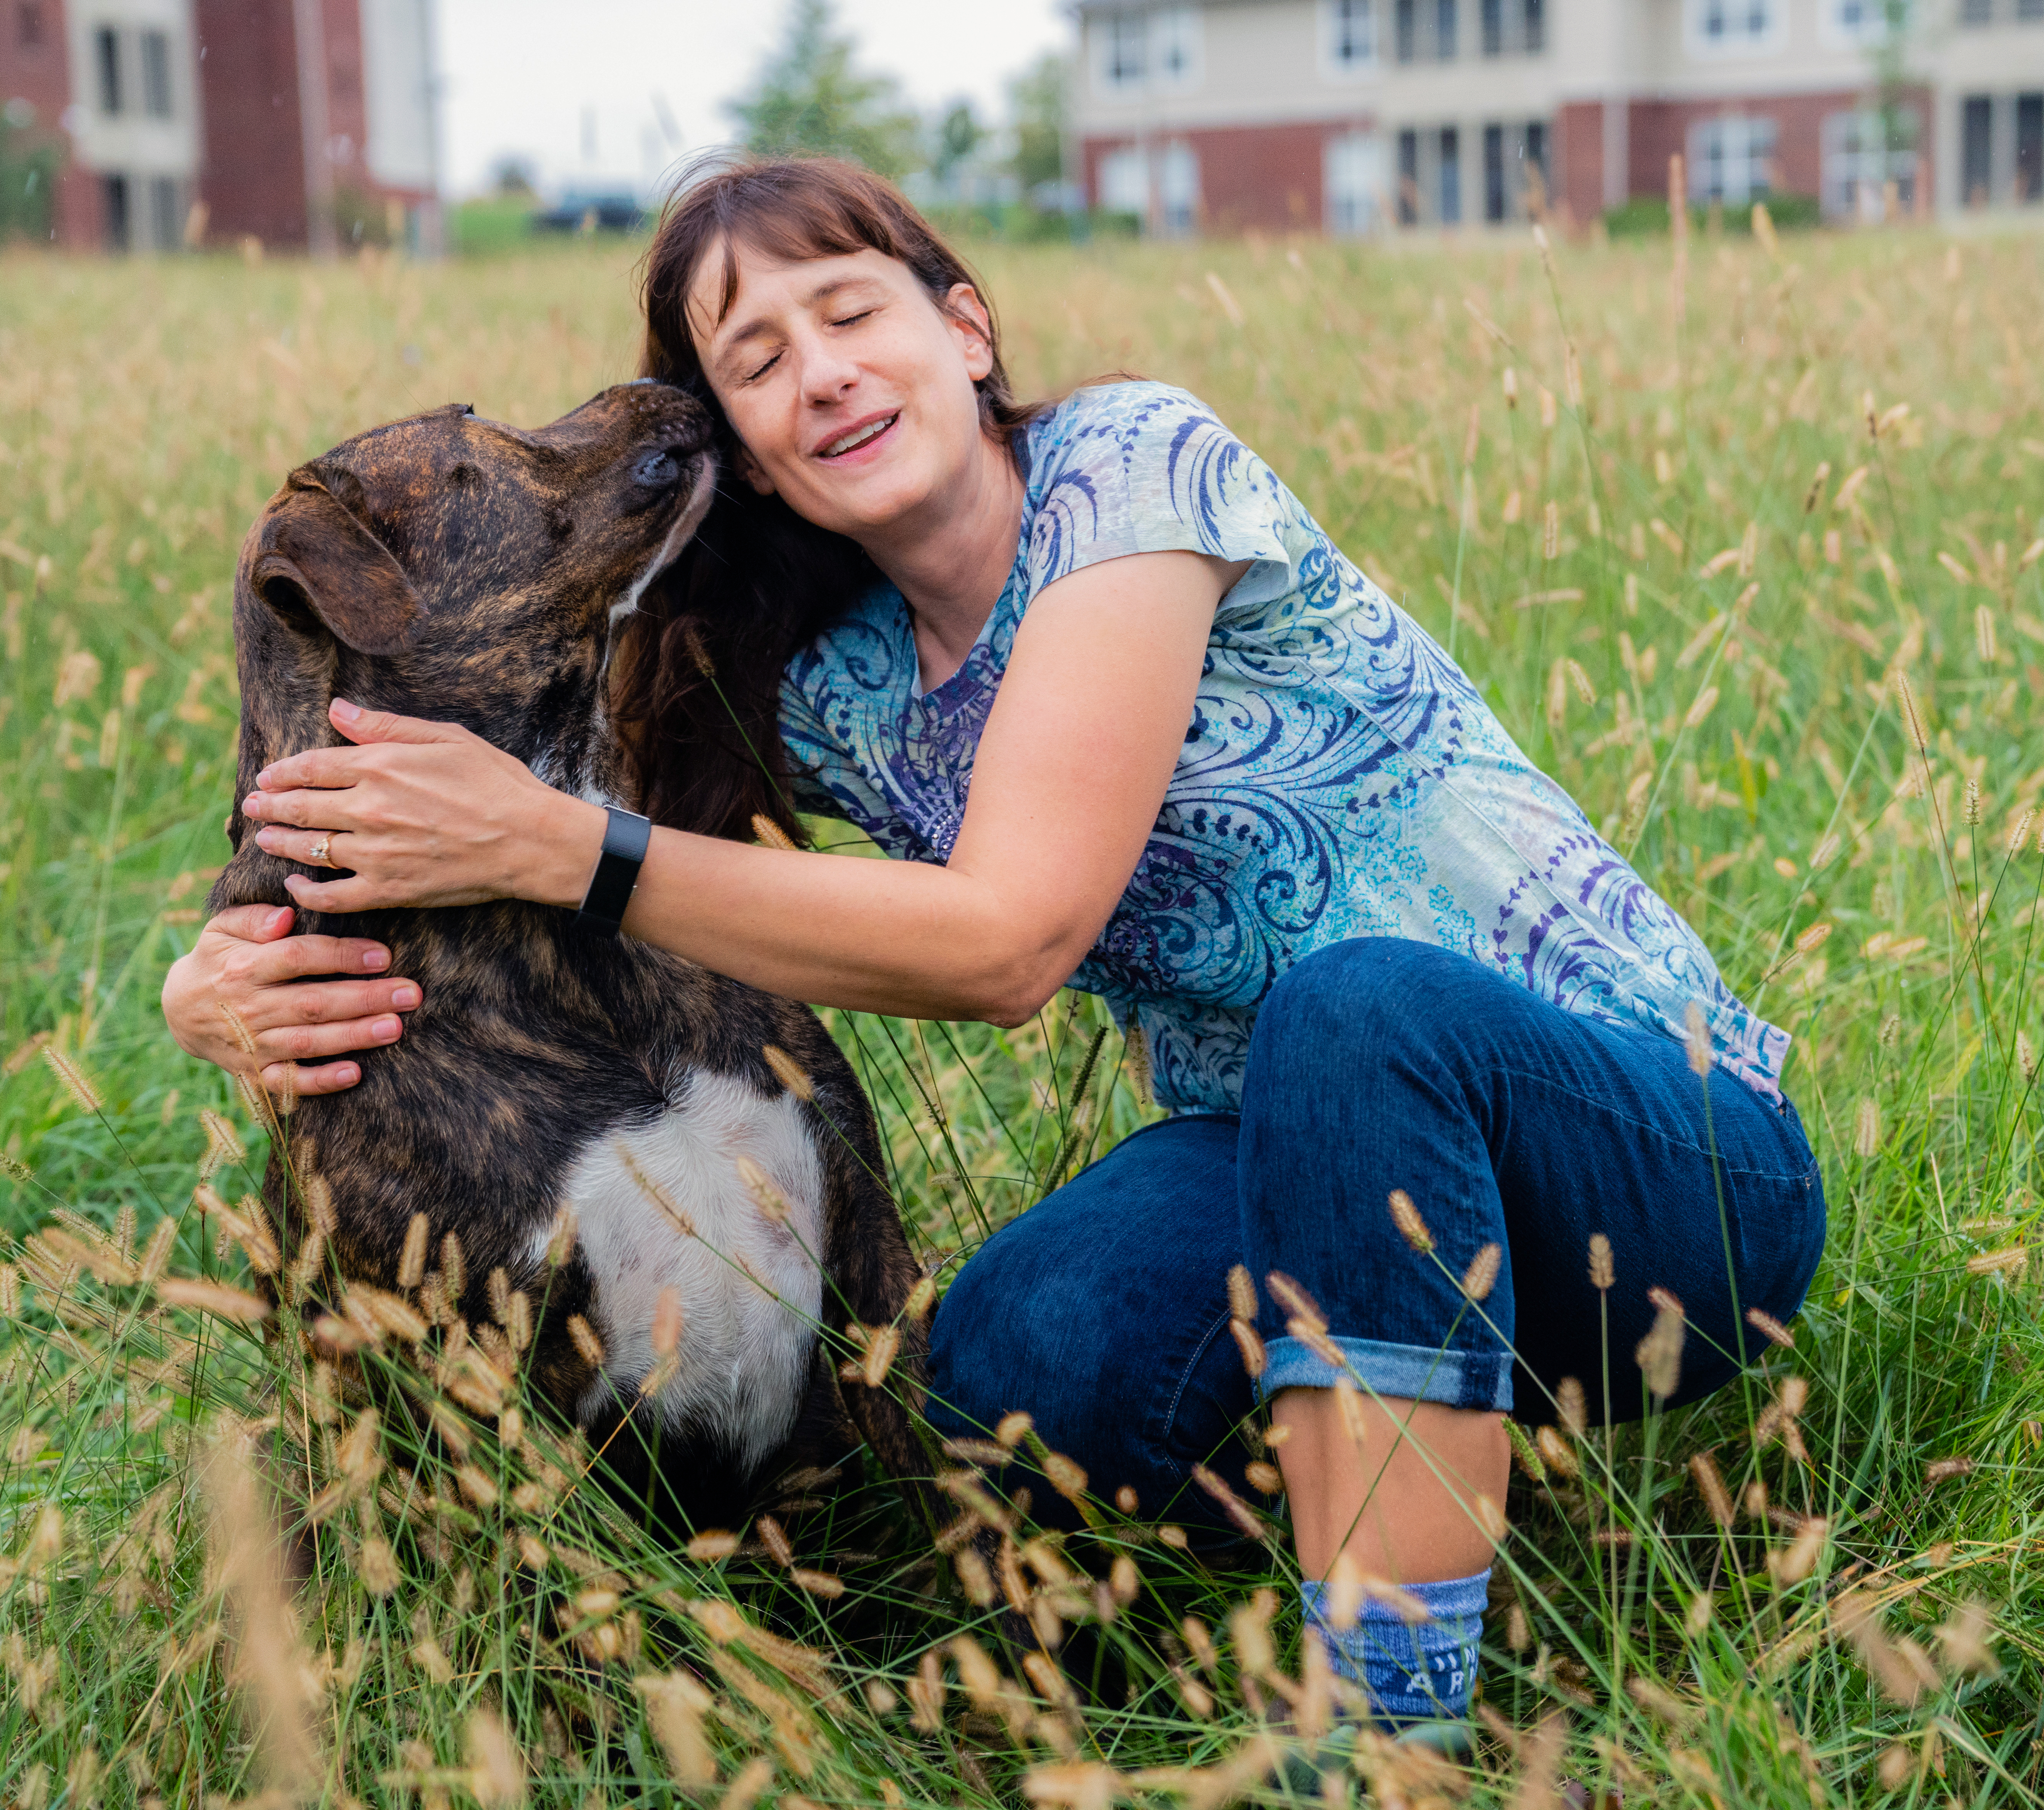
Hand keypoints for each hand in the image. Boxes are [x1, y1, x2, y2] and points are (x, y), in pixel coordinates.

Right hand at [161, 904, 421, 1095]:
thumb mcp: (222, 929)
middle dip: (365, 999)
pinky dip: (319, 1081)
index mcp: (244, 967)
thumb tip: (286, 915)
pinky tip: (354, 1074)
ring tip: (395, 1027)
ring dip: (353, 1037)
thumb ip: (253, 917)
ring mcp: (252, 1044)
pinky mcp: (253, 1073)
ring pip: (308, 1042)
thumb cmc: (217, 960)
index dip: (341, 956)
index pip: (298, 958)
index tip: (383, 955)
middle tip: (409, 994)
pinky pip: (288, 1082)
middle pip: (312, 1003)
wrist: (177, 1010)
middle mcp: (249, 1007)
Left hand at [242, 698, 607, 914]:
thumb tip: (337, 711)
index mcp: (381, 767)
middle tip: (252, 807)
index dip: (283, 772)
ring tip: (264, 838)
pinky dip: (306, 891)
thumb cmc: (497, 783)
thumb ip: (386, 727)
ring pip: (309, 849)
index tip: (267, 777)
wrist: (531, 839)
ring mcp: (376, 853)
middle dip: (269, 806)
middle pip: (301, 807)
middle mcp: (369, 809)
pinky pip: (332, 896)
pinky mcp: (390, 889)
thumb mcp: (446, 738)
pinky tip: (295, 883)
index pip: (312, 767)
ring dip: (279, 842)